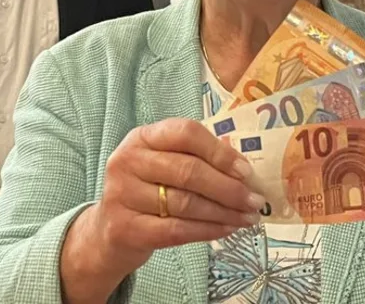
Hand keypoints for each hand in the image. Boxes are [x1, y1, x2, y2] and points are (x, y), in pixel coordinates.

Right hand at [59, 118, 262, 301]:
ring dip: (224, 212)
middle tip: (256, 201)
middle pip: (189, 171)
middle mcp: (127, 161)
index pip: (185, 132)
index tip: (247, 171)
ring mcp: (122, 195)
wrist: (108, 231)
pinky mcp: (125, 229)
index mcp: (142, 137)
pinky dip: (208, 230)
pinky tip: (228, 230)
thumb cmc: (148, 191)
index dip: (220, 151)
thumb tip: (244, 168)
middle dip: (229, 188)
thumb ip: (197, 159)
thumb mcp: (164, 165)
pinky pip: (176, 230)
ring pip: (186, 204)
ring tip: (248, 218)